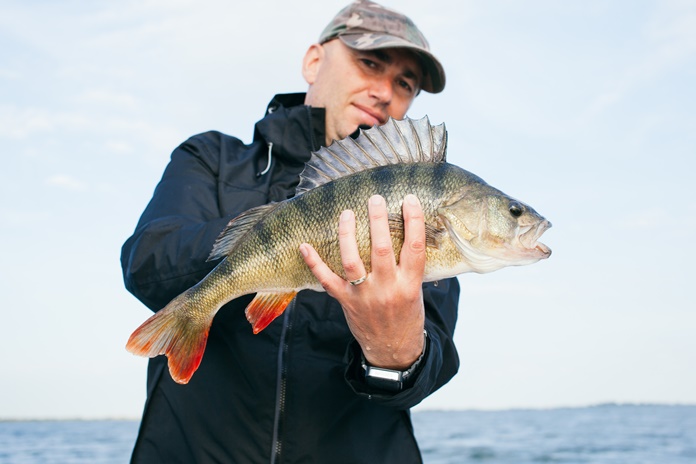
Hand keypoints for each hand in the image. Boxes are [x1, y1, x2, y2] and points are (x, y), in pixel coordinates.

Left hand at [299, 194, 425, 369]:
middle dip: (378, 220)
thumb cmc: (407, 315)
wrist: (393, 350)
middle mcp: (387, 289)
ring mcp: (364, 296)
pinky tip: (305, 245)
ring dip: (347, 235)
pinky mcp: (346, 302)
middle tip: (375, 198)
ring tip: (346, 213)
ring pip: (352, 261)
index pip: (415, 248)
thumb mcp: (417, 290)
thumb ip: (410, 265)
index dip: (414, 222)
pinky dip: (314, 263)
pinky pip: (327, 280)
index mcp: (410, 285)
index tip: (409, 200)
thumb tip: (408, 229)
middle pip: (382, 249)